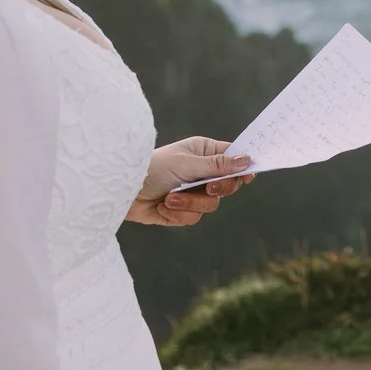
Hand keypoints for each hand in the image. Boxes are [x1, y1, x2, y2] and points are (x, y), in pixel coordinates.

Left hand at [127, 138, 250, 226]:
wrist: (121, 192)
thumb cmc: (151, 168)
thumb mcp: (186, 164)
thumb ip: (217, 165)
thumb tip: (246, 159)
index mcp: (203, 152)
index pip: (232, 158)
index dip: (242, 167)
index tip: (249, 175)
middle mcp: (200, 171)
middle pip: (227, 185)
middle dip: (216, 188)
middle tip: (208, 187)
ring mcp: (192, 191)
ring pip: (211, 205)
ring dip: (190, 203)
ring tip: (170, 197)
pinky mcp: (182, 210)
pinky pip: (194, 217)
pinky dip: (178, 213)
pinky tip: (162, 206)